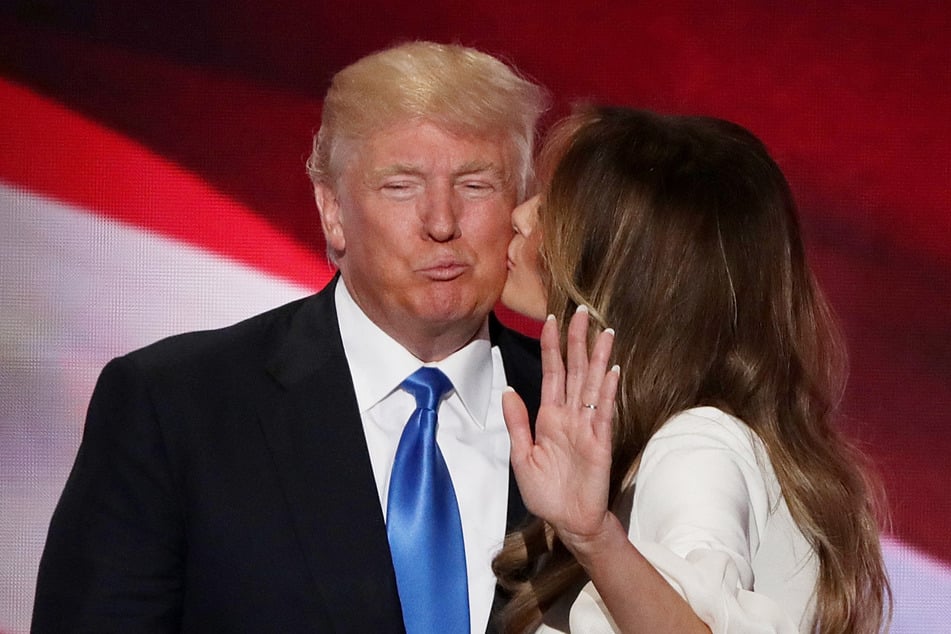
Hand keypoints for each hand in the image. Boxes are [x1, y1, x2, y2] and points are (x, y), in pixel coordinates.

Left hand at [503, 307, 619, 553]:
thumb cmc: (546, 492)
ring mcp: (587, 426)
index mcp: (550, 417)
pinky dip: (607, 390)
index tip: (553, 320)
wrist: (568, 521)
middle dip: (578, 342)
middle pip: (575, 371)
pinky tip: (611, 370)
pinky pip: (603, 412)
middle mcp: (570, 416)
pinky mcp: (600, 442)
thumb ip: (517, 423)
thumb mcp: (522, 456)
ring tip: (605, 332)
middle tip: (583, 312)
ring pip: (593, 384)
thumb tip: (508, 390)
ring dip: (598, 358)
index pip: (552, 373)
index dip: (552, 347)